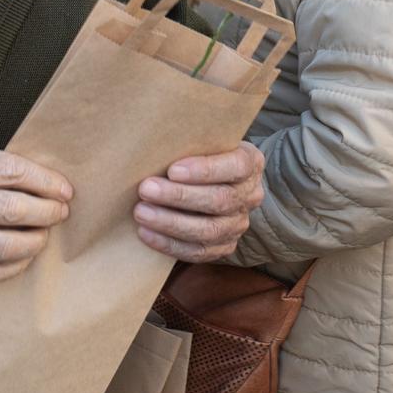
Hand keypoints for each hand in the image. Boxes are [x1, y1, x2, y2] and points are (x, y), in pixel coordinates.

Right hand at [0, 142, 71, 282]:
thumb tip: (34, 180)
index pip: (12, 172)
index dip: (45, 182)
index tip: (63, 189)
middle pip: (14, 210)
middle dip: (48, 212)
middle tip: (61, 211)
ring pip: (4, 246)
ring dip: (34, 241)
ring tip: (43, 234)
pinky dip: (11, 267)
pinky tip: (21, 257)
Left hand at [134, 143, 263, 262]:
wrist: (210, 180)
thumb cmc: (201, 155)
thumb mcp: (205, 141)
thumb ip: (190, 141)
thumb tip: (153, 142)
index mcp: (250, 163)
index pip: (235, 167)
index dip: (205, 170)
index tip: (172, 170)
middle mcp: (250, 195)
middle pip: (219, 200)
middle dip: (179, 196)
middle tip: (146, 189)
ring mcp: (239, 224)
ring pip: (209, 230)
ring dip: (171, 223)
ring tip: (142, 212)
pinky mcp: (225, 246)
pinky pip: (199, 252)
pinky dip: (170, 244)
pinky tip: (146, 233)